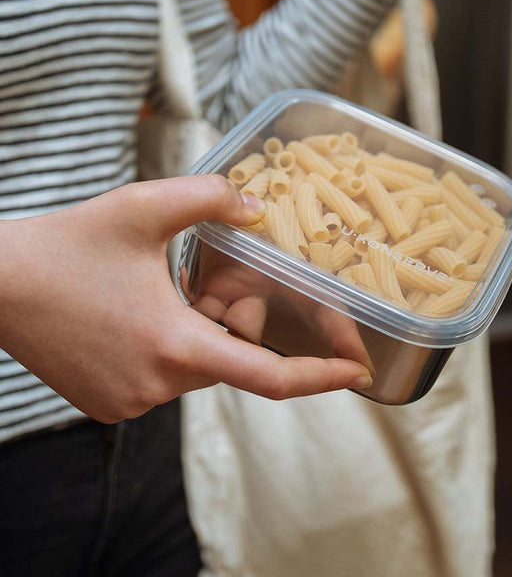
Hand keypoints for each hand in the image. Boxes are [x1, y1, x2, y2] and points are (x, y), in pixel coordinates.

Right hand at [0, 176, 373, 423]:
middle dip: (239, 320)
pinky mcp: (110, 404)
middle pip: (232, 356)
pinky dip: (175, 347)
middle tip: (214, 282)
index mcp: (175, 344)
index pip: (268, 376)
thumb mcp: (144, 206)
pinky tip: (142, 313)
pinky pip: (166, 376)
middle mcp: (158, 384)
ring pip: (200, 365)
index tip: (356, 369)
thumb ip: (210, 196)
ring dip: (203, 331)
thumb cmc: (67, 244)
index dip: (320, 375)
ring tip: (168, 291)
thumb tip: (258, 204)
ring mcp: (131, 401)